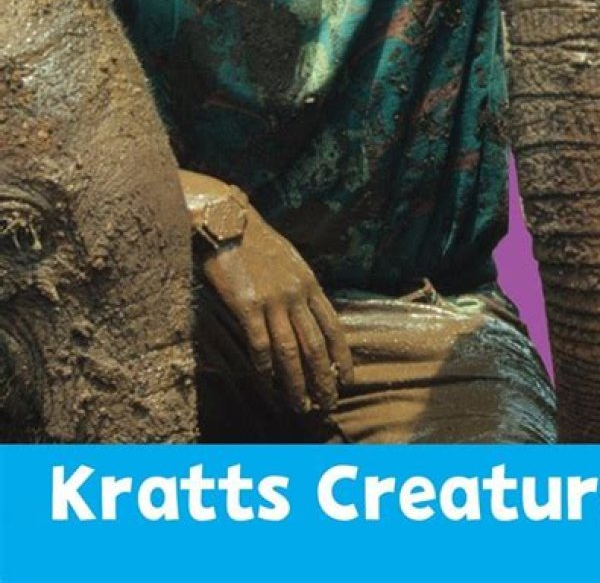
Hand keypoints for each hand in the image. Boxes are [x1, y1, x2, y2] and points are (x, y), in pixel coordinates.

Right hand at [180, 172, 352, 412]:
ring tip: (300, 405)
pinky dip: (264, 365)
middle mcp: (296, 294)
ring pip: (290, 351)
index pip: (334, 328)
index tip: (347, 379)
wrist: (226, 220)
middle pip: (316, 346)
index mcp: (309, 283)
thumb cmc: (255, 240)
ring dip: (296, 383)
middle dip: (323, 379)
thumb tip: (309, 317)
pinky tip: (265, 381)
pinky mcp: (247, 304)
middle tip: (326, 405)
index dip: (342, 357)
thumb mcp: (289, 260)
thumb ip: (300, 287)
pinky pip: (259, 343)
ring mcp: (273, 300)